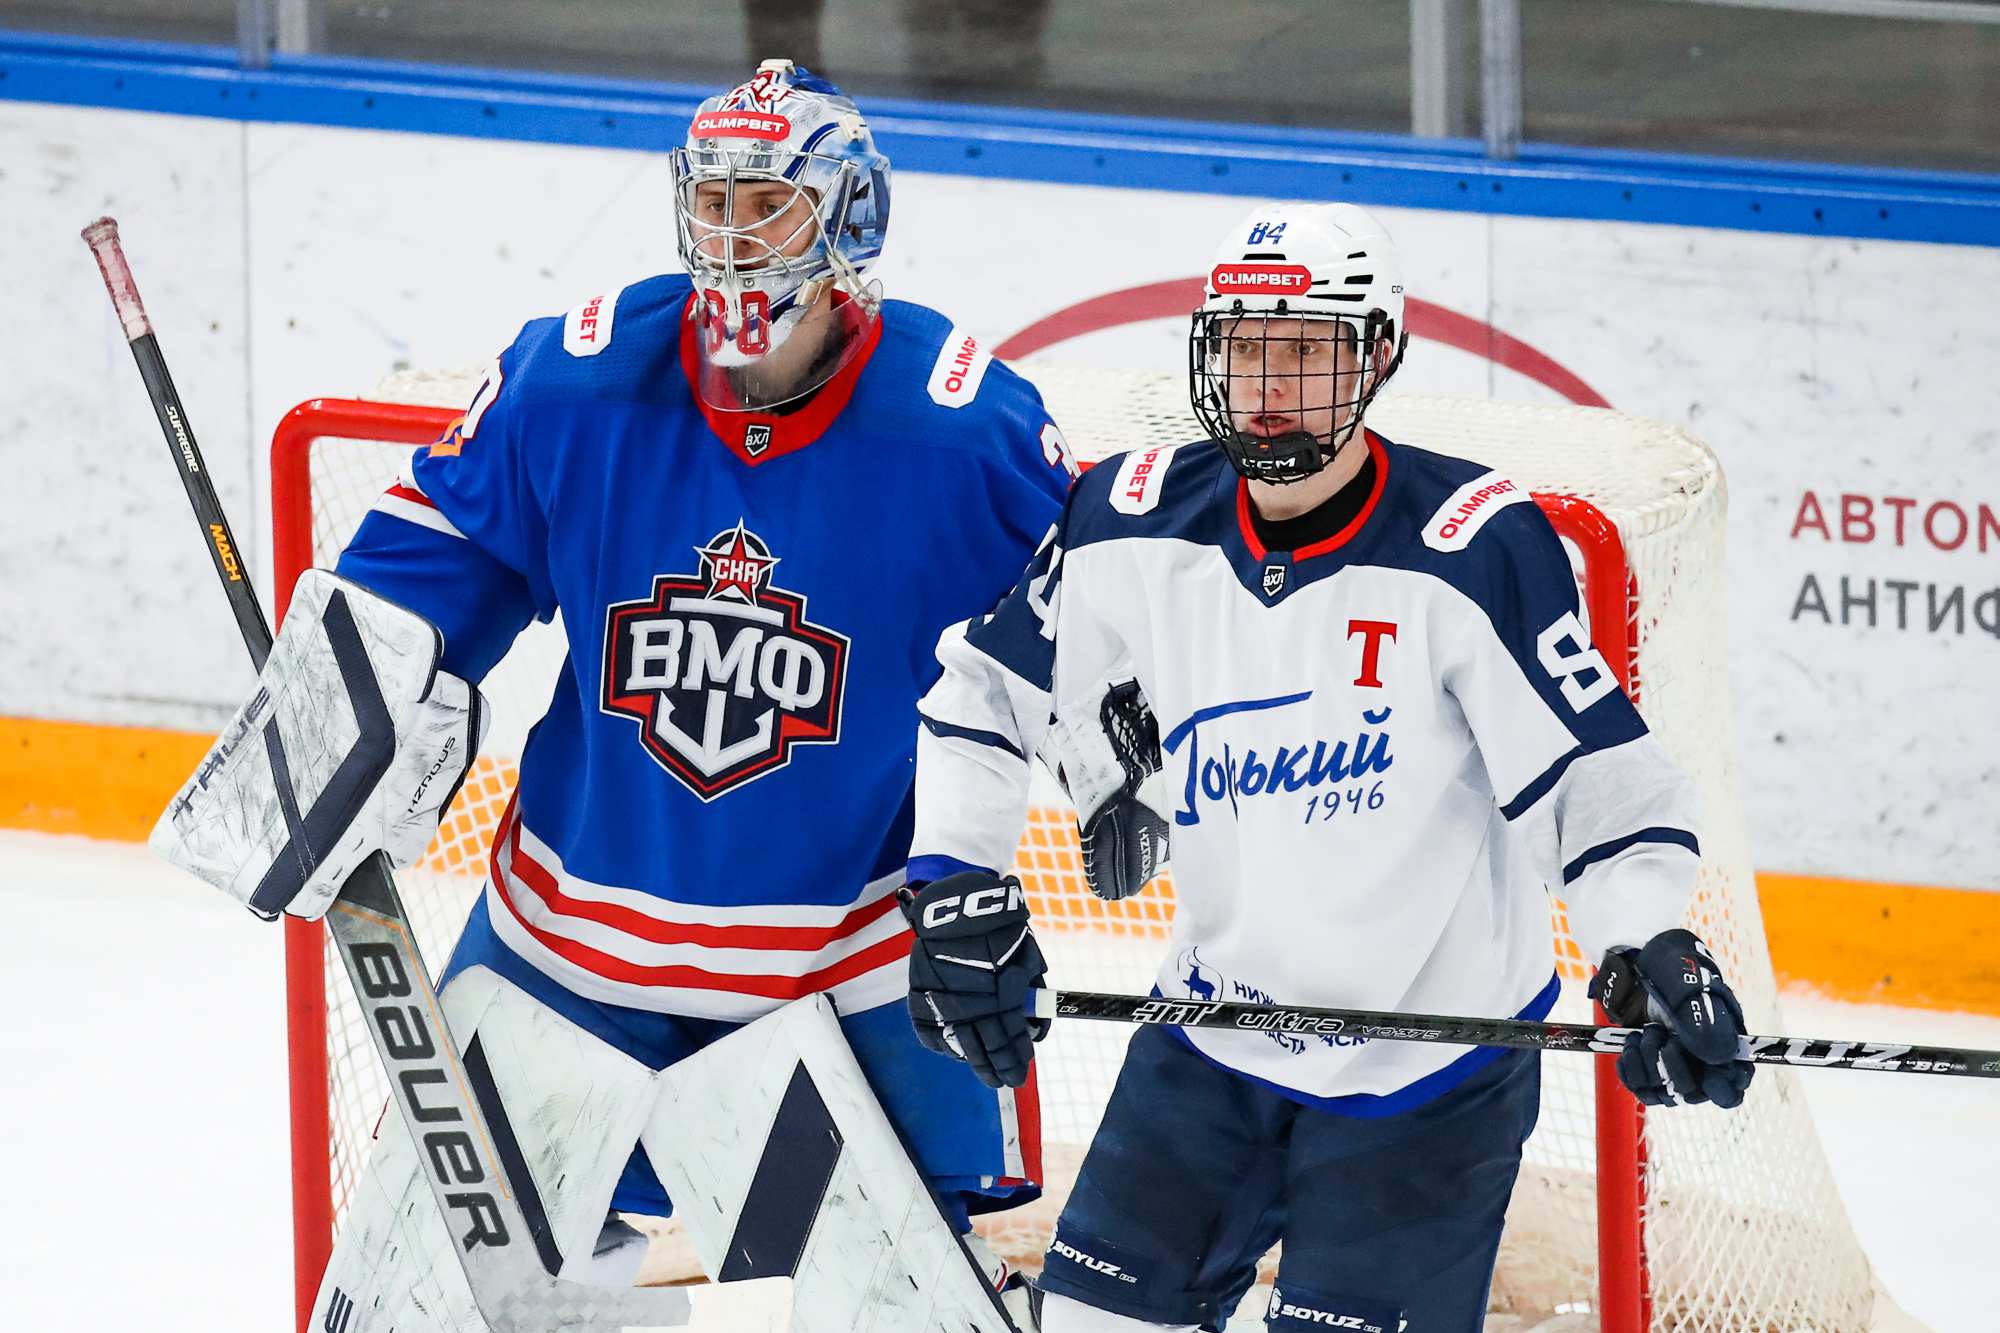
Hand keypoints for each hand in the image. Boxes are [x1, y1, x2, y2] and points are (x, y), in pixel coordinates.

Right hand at [899, 871, 1049, 1088]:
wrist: (958, 909)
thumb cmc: (1001, 932)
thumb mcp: (1027, 959)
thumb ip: (1032, 995)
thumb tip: (1036, 1029)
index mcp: (1003, 998)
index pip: (1012, 1040)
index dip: (1018, 1058)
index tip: (1023, 1070)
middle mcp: (973, 1007)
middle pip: (987, 1049)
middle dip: (1000, 1068)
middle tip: (1008, 1081)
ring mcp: (945, 1005)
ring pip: (961, 1047)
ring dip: (976, 1063)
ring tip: (987, 1076)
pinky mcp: (923, 999)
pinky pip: (932, 1035)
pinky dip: (945, 1048)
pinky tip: (957, 1054)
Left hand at [1591, 929, 1752, 1108]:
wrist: (1637, 962)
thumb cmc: (1672, 970)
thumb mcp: (1688, 988)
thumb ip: (1704, 1021)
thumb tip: (1719, 1057)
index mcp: (1723, 1043)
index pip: (1733, 1087)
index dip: (1722, 1088)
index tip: (1708, 1076)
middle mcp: (1700, 1060)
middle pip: (1693, 1093)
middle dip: (1672, 1064)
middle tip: (1661, 1031)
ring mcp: (1672, 1065)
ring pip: (1664, 1093)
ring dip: (1648, 1062)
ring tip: (1646, 1031)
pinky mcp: (1647, 1065)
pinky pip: (1640, 1087)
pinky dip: (1630, 1067)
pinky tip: (1631, 1043)